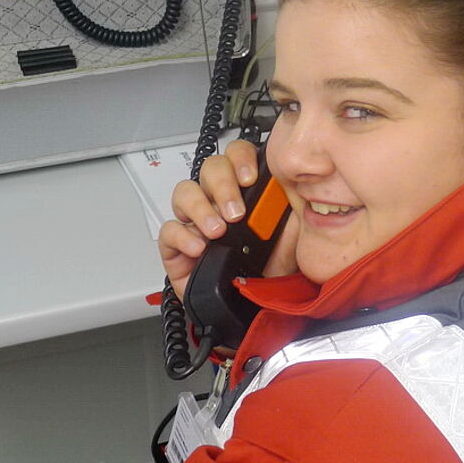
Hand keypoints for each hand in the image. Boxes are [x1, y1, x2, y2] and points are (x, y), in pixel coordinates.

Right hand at [158, 139, 298, 301]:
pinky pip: (169, 230)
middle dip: (223, 186)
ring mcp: (196, 221)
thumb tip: (294, 181)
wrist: (255, 306)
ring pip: (184, 192)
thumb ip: (293, 204)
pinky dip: (183, 236)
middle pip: (210, 168)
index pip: (236, 156)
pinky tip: (200, 248)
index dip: (240, 159)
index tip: (251, 178)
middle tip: (236, 213)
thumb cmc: (272, 270)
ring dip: (201, 208)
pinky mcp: (177, 246)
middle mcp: (219, 201)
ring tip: (218, 232)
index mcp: (247, 191)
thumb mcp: (294, 234)